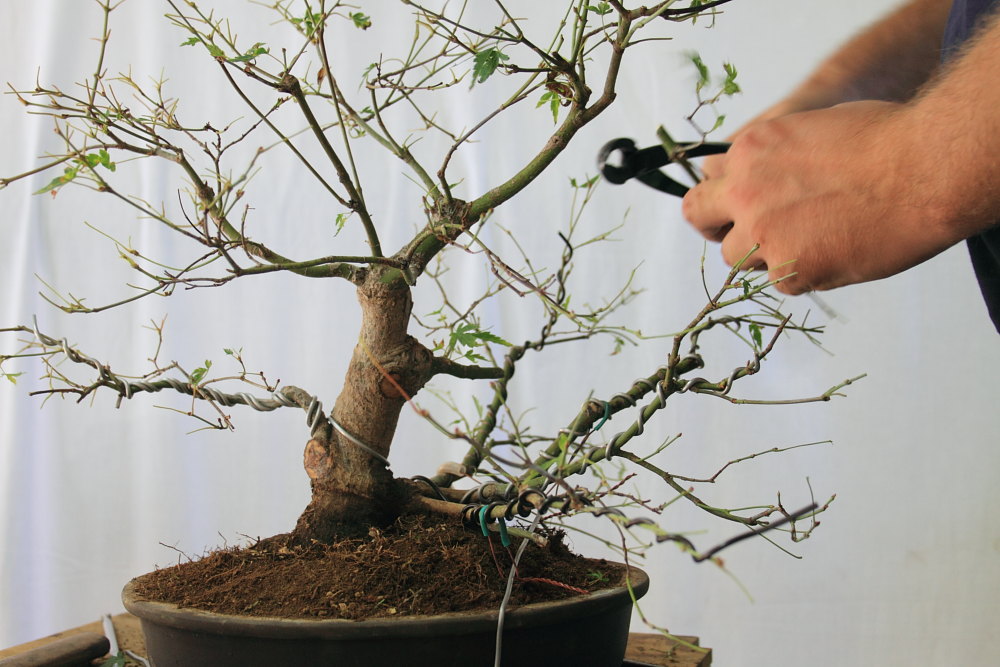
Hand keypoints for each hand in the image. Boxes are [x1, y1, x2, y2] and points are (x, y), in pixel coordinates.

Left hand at [682, 101, 956, 293]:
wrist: (925, 170)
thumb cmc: (885, 141)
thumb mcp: (811, 129)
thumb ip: (775, 158)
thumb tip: (763, 178)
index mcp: (749, 151)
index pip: (708, 179)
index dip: (723, 194)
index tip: (737, 204)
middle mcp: (744, 192)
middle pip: (699, 218)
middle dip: (718, 227)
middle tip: (748, 233)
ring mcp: (762, 234)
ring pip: (737, 258)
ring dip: (763, 254)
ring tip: (812, 240)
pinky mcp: (789, 271)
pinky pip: (779, 281)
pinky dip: (802, 272)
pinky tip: (836, 251)